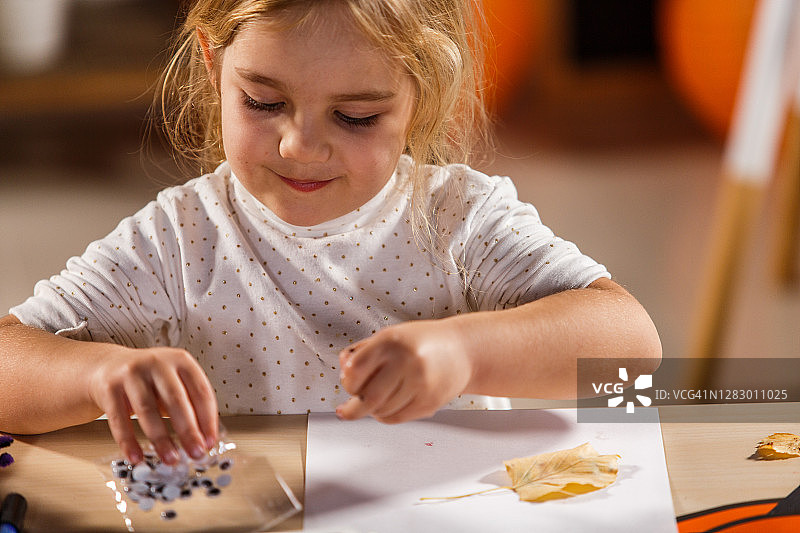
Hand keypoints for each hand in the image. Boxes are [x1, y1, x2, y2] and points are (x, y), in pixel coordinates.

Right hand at [87, 346, 217, 464]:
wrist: (108, 366)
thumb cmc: (149, 379)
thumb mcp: (174, 383)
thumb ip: (190, 405)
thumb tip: (203, 439)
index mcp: (180, 360)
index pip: (201, 391)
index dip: (208, 419)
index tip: (209, 442)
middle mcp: (157, 363)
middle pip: (176, 399)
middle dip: (188, 430)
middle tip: (195, 452)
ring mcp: (131, 374)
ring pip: (148, 410)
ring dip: (161, 439)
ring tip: (170, 459)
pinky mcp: (109, 388)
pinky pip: (119, 419)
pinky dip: (128, 442)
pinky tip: (137, 456)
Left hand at [336, 319, 472, 422]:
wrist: (463, 350)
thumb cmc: (423, 342)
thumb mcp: (390, 336)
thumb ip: (363, 351)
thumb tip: (342, 369)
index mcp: (391, 341)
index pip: (355, 370)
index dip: (347, 382)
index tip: (347, 383)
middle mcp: (406, 362)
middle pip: (367, 397)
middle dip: (353, 408)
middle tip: (347, 409)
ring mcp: (420, 384)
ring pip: (381, 411)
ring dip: (372, 411)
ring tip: (376, 401)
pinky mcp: (430, 402)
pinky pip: (397, 418)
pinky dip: (386, 416)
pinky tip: (388, 406)